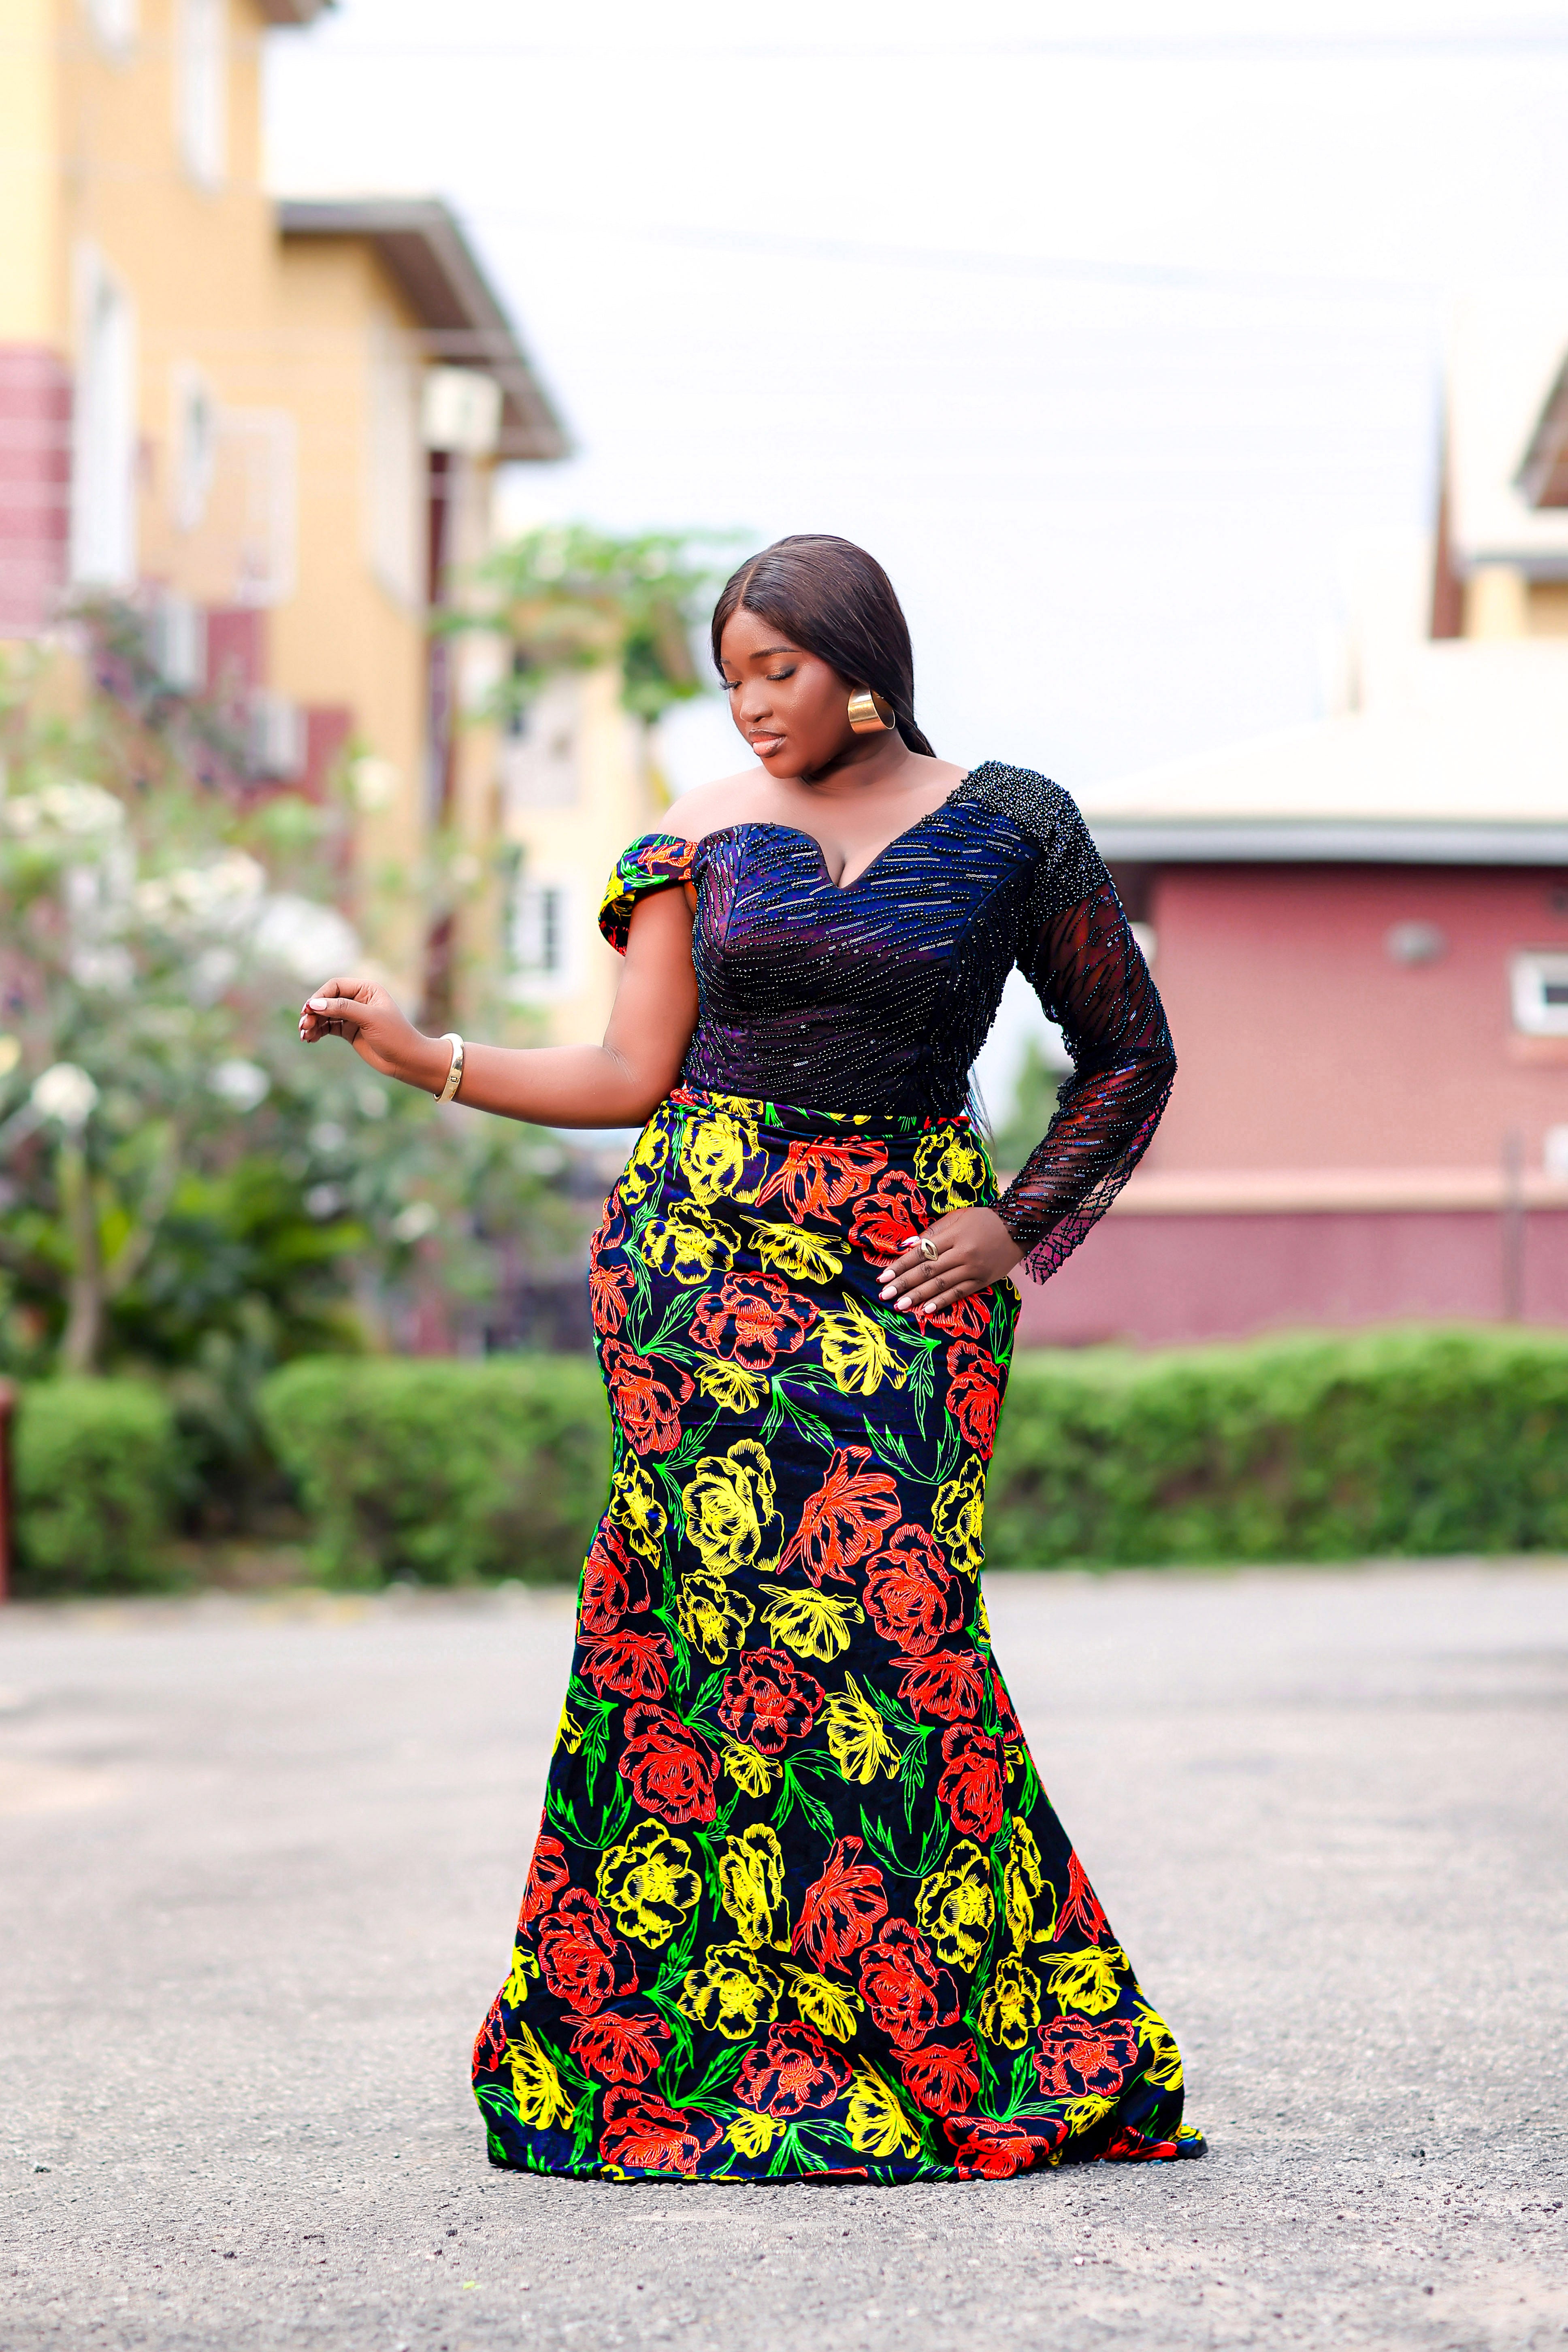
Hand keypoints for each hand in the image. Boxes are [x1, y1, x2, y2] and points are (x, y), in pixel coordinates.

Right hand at [298, 977, 449, 1092]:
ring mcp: (353, 1016)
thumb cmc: (395, 1036)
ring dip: (313, 1023)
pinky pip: (328, 1027)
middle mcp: (359, 1000)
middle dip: (313, 1012)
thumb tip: (314, 1004)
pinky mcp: (350, 1031)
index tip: (308, 1010)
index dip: (320, 997)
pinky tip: (310, 1039)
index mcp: (367, 989)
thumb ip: (343, 1009)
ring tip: (304, 1036)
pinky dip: (318, 1032)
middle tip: (304, 1026)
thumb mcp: (369, 1019)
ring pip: (325, 1015)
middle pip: (327, 1000)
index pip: (335, 986)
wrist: (407, 1061)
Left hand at [877, 1205, 1022, 1317]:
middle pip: (928, 1271)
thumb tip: (905, 1247)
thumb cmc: (982, 1220)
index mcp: (953, 1234)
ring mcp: (974, 1269)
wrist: (1018, 1227)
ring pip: (941, 1284)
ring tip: (900, 1305)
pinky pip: (959, 1293)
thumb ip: (931, 1233)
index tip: (883, 1276)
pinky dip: (942, 1302)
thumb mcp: (956, 1218)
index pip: (921, 1253)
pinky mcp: (982, 1281)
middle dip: (904, 1284)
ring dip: (919, 1296)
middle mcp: (963, 1253)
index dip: (901, 1265)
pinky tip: (927, 1310)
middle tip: (884, 1295)